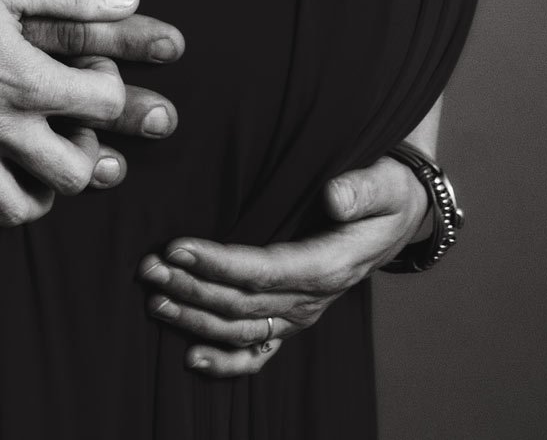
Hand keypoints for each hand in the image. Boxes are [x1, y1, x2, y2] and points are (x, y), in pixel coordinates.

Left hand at [139, 154, 433, 376]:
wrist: (398, 217)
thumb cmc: (387, 194)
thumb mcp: (386, 184)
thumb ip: (362, 189)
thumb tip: (334, 198)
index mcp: (328, 266)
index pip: (263, 270)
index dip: (218, 263)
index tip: (176, 246)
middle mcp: (311, 299)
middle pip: (242, 302)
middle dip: (191, 287)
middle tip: (148, 268)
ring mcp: (300, 314)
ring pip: (241, 327)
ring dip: (195, 317)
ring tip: (155, 298)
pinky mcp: (293, 317)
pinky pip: (258, 351)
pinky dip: (225, 362)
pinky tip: (191, 359)